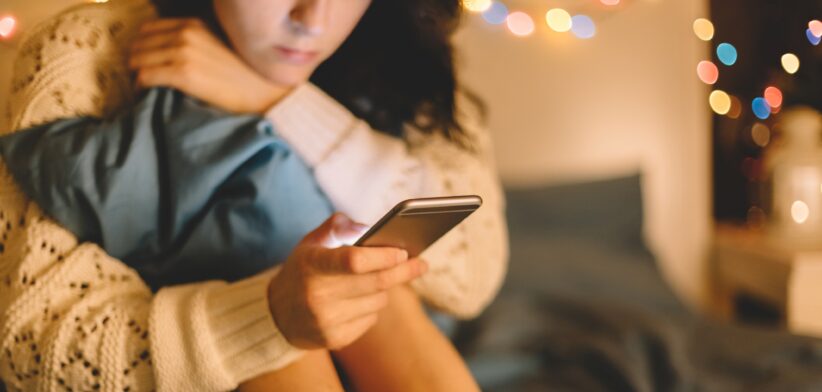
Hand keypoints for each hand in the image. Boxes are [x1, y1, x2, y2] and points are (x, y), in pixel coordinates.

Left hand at [127, 18, 289, 113]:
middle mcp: (186, 33)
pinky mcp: (184, 74)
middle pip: (138, 44)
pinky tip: (145, 96)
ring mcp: (184, 52)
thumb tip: (167, 52)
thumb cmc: (244, 76)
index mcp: (194, 24)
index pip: (148, 29)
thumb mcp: (217, 46)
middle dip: (135, 62)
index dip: (141, 47)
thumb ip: (193, 42)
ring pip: (137, 60)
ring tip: (142, 89)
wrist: (264, 93)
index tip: (143, 63)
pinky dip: (140, 87)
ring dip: (135, 76)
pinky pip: (145, 77)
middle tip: (139, 78)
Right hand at [268, 213, 428, 349]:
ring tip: (376, 281)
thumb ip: (338, 227)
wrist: (277, 315)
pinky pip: (370, 319)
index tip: (403, 252)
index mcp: (312, 265)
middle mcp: (317, 295)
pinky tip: (360, 301)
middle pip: (376, 283)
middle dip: (403, 271)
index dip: (383, 256)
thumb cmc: (303, 271)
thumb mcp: (311, 243)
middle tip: (421, 264)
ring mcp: (325, 321)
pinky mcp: (334, 339)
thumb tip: (369, 228)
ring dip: (384, 289)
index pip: (354, 261)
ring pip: (377, 301)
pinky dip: (372, 307)